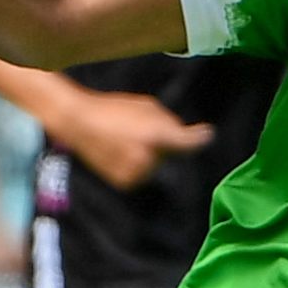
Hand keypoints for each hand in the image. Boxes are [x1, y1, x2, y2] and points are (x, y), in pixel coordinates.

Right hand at [50, 87, 215, 189]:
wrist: (78, 123)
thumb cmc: (113, 110)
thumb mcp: (146, 106)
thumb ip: (168, 121)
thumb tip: (181, 134)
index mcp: (155, 136)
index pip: (187, 143)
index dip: (200, 139)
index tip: (208, 135)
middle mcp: (148, 158)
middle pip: (169, 155)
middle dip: (162, 144)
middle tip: (138, 130)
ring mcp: (136, 173)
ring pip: (155, 165)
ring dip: (148, 155)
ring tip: (125, 140)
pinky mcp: (126, 182)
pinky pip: (141, 173)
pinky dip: (135, 164)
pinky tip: (119, 152)